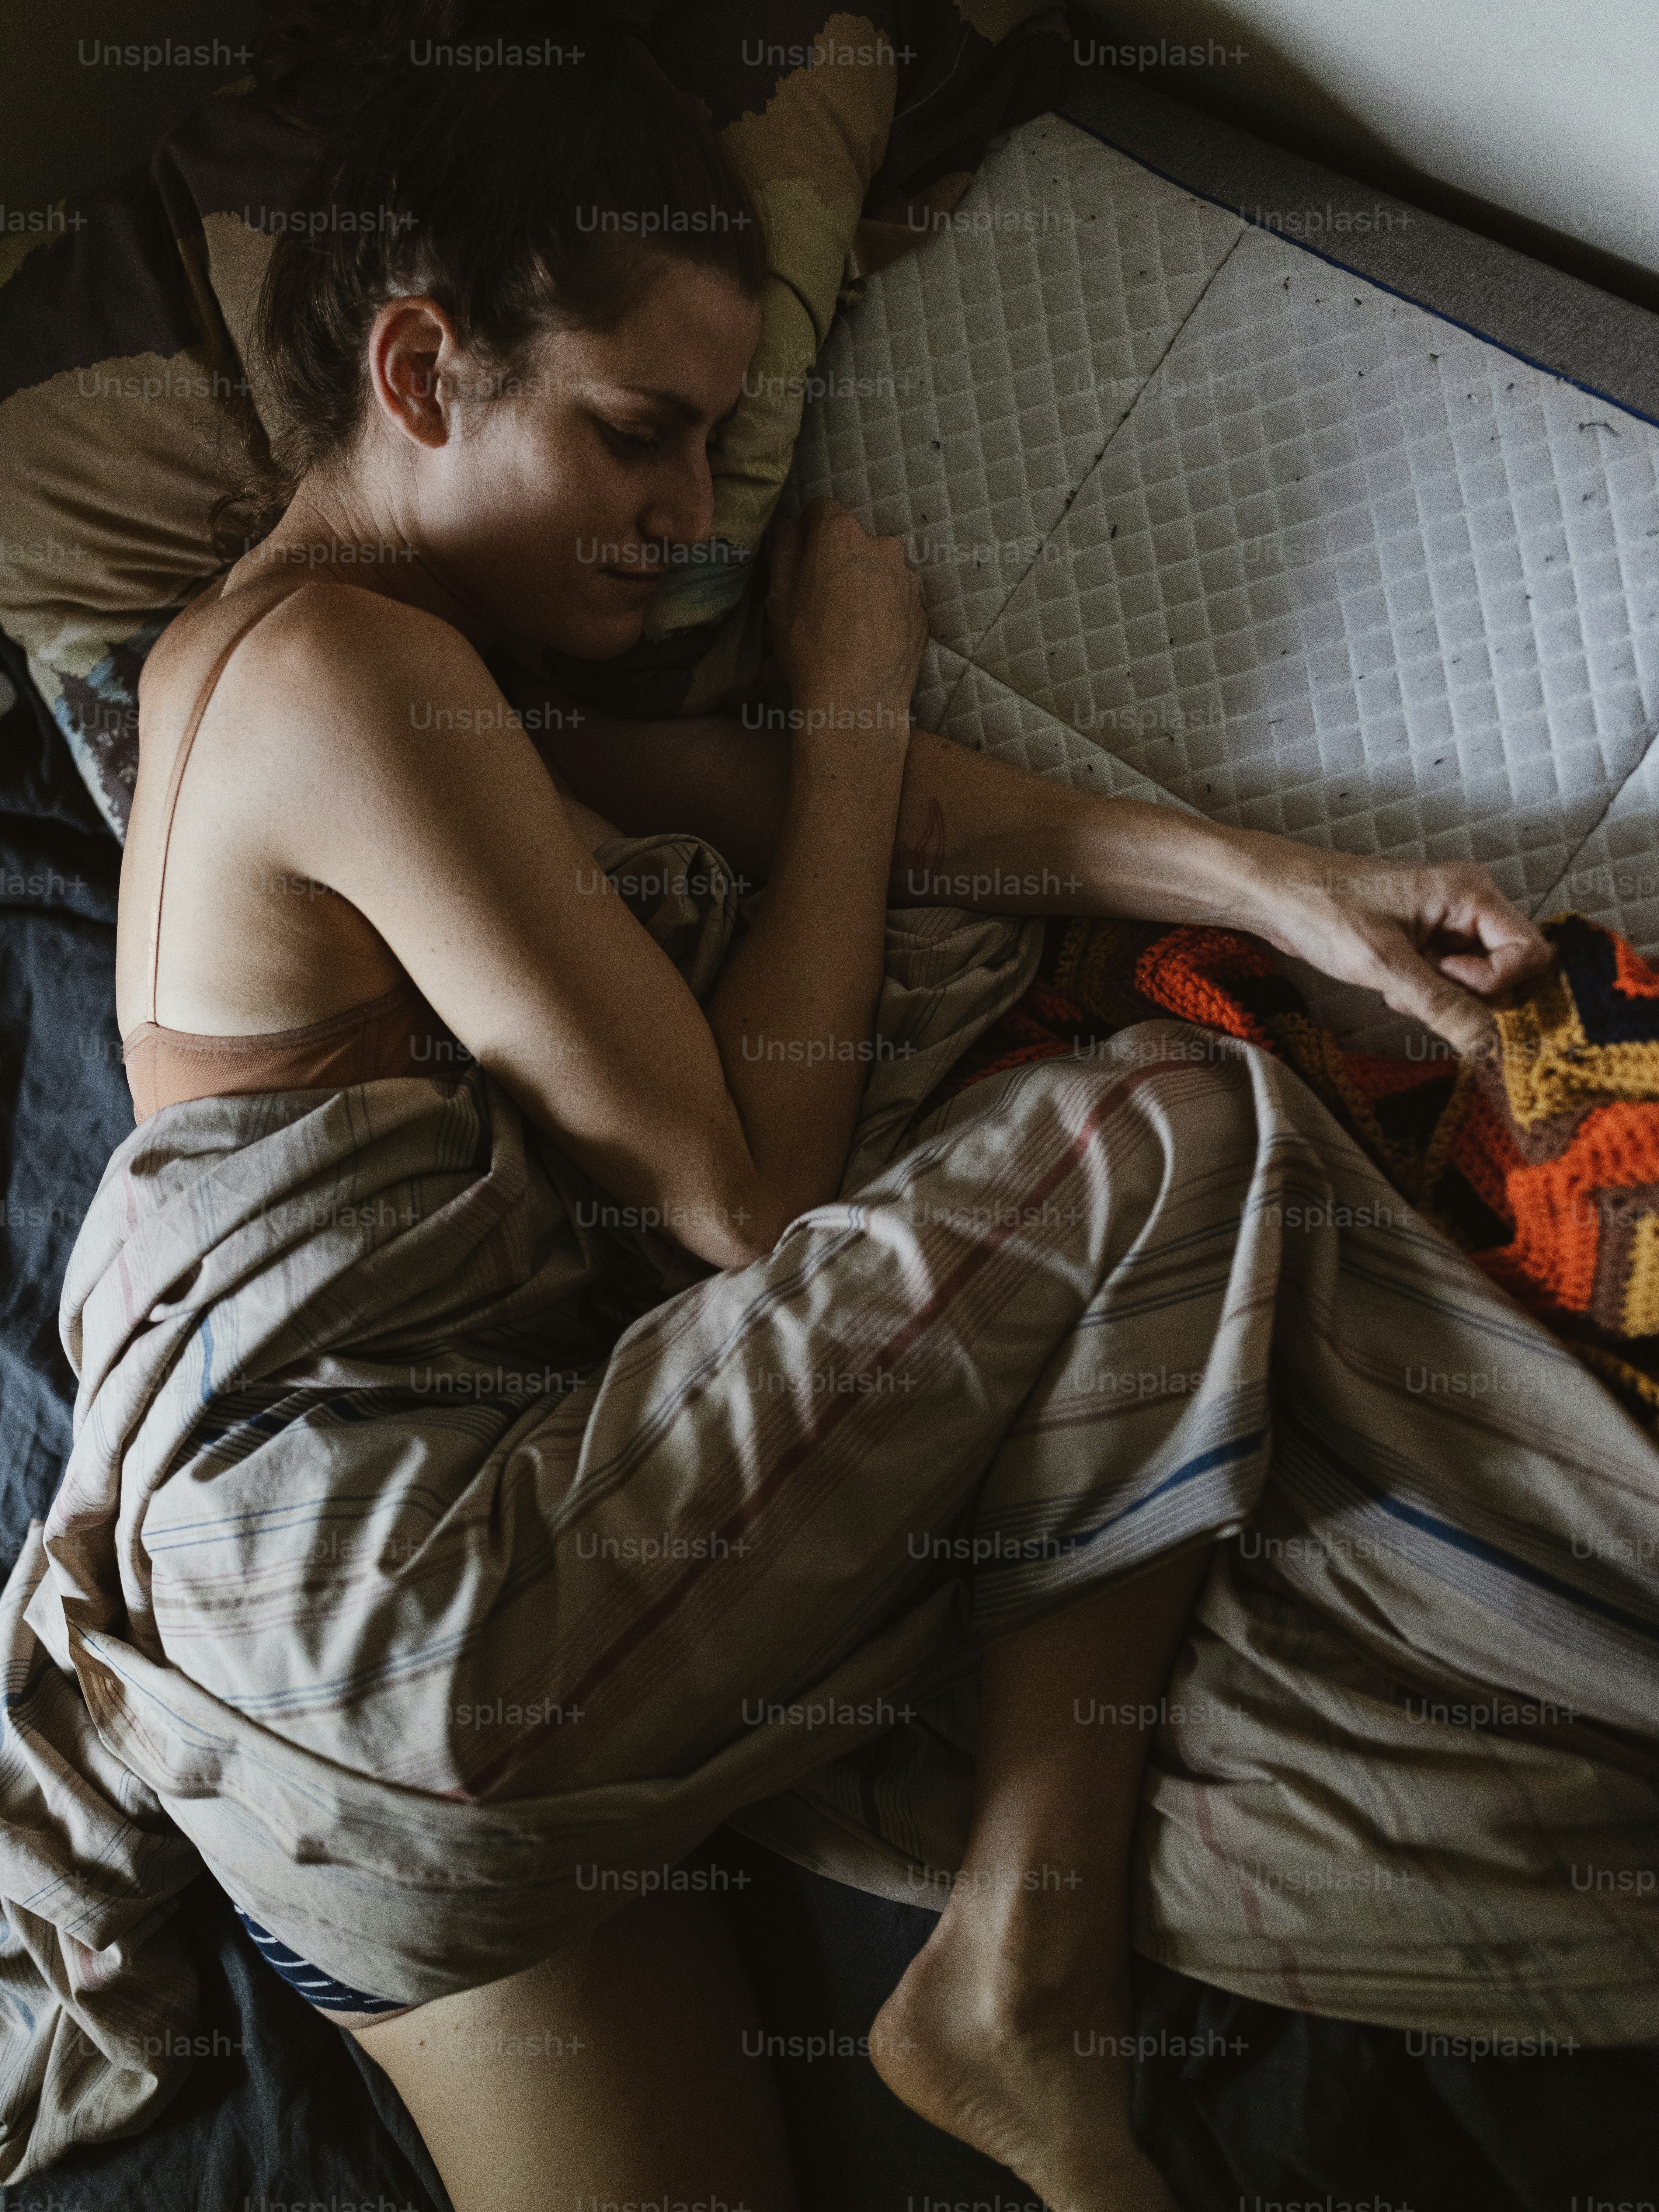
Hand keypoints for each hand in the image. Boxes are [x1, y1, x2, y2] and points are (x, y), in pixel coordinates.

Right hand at [766, 498, 926, 727]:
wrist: (856, 702)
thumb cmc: (809, 647)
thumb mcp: (779, 597)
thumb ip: (784, 552)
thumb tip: (789, 527)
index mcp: (841, 535)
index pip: (823, 509)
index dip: (807, 528)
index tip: (800, 550)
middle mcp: (881, 547)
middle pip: (853, 542)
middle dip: (835, 562)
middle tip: (817, 599)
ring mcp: (907, 579)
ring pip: (876, 572)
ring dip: (859, 588)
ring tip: (840, 628)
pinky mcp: (922, 609)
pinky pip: (896, 598)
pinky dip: (881, 610)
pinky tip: (864, 641)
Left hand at [1237, 841, 1551, 1052]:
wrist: (1277, 896)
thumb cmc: (1325, 912)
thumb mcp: (1384, 965)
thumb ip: (1442, 1005)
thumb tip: (1491, 1044)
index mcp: (1472, 893)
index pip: (1531, 953)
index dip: (1495, 981)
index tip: (1444, 976)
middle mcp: (1471, 904)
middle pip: (1509, 971)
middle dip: (1465, 994)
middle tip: (1414, 986)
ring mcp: (1450, 924)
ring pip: (1476, 983)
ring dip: (1439, 997)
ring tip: (1394, 980)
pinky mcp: (1429, 942)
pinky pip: (1448, 982)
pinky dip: (1422, 993)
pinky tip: (1389, 981)